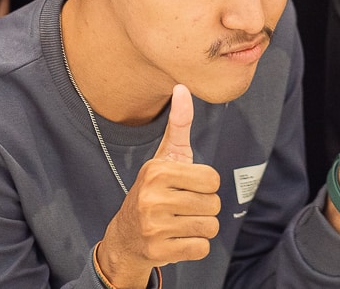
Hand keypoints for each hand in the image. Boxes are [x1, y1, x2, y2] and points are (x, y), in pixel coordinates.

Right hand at [96, 85, 220, 286]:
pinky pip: (201, 249)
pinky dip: (195, 247)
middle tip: (182, 208)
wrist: (126, 235)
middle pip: (213, 204)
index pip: (212, 179)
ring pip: (209, 227)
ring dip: (201, 228)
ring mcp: (154, 227)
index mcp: (157, 171)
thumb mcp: (165, 158)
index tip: (187, 187)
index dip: (205, 185)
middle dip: (204, 208)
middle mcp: (153, 198)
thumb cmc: (154, 191)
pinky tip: (177, 239)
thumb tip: (182, 88)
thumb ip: (178, 126)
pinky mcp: (158, 252)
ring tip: (181, 223)